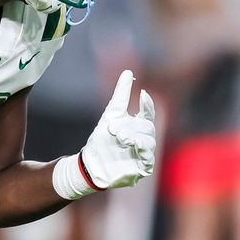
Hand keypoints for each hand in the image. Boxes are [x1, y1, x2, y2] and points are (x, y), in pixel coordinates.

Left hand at [53, 70, 157, 198]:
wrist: (91, 164)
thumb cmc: (101, 139)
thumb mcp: (111, 115)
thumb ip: (121, 94)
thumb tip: (128, 72)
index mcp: (137, 126)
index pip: (148, 113)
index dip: (148, 105)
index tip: (143, 94)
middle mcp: (143, 139)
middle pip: (147, 127)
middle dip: (132, 126)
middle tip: (114, 129)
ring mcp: (144, 154)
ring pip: (149, 141)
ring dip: (134, 137)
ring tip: (120, 137)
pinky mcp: (142, 167)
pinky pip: (148, 157)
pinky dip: (142, 150)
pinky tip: (133, 145)